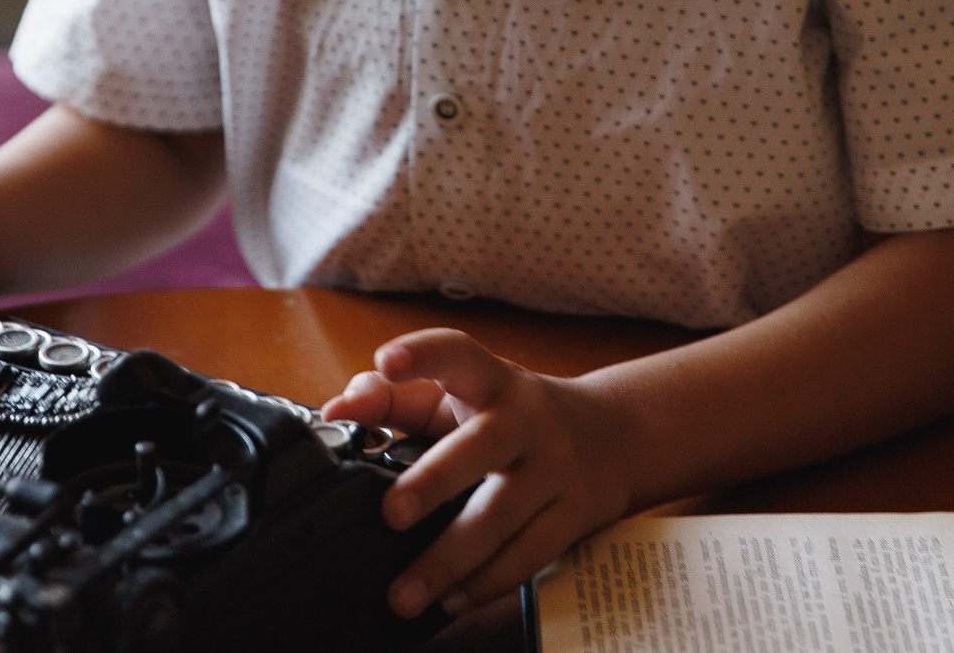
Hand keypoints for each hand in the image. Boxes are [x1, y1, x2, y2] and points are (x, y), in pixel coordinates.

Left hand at [321, 329, 638, 619]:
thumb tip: (338, 411)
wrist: (614, 435)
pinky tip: (453, 599)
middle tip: (392, 515)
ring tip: (404, 594)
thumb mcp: (463, 395)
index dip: (423, 354)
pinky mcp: (575, 513)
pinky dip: (488, 582)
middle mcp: (526, 418)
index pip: (457, 354)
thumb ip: (396, 398)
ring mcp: (555, 468)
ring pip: (502, 516)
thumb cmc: (512, 415)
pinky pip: (530, 554)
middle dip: (435, 481)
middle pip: (482, 446)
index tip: (388, 361)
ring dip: (449, 560)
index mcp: (491, 380)